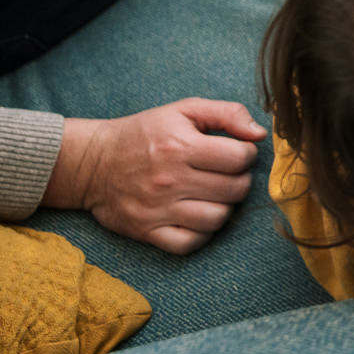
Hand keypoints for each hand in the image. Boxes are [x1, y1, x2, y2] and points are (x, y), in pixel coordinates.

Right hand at [42, 99, 266, 254]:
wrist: (93, 163)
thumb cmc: (145, 133)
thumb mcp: (184, 110)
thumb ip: (227, 114)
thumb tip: (259, 135)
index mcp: (181, 146)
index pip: (239, 159)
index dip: (246, 155)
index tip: (236, 153)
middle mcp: (169, 180)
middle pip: (234, 190)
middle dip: (240, 181)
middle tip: (227, 175)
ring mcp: (157, 210)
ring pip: (217, 219)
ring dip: (224, 207)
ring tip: (214, 194)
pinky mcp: (147, 232)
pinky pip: (190, 243)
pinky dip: (202, 233)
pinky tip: (199, 216)